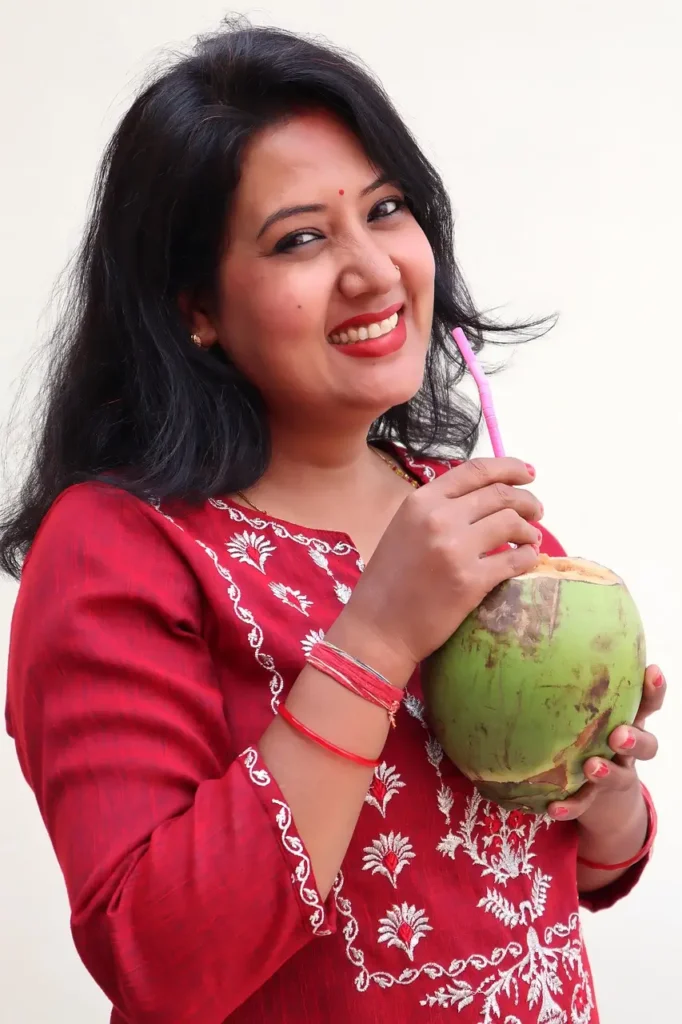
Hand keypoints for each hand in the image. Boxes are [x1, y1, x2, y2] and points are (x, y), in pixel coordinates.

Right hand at [332, 457, 542, 685]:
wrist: (377, 628)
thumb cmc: (389, 580)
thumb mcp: (404, 529)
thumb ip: (437, 509)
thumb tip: (484, 499)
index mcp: (420, 501)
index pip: (475, 470)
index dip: (509, 467)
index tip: (528, 474)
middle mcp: (439, 518)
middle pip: (500, 494)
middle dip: (527, 501)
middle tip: (537, 512)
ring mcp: (456, 549)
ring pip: (512, 523)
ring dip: (529, 530)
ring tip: (531, 539)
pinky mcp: (471, 581)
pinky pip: (516, 559)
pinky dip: (528, 556)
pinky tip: (527, 560)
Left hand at [547, 664, 664, 825]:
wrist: (600, 796)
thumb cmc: (588, 735)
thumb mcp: (589, 711)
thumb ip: (574, 687)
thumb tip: (535, 641)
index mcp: (627, 722)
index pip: (648, 703)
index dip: (654, 689)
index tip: (652, 671)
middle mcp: (626, 750)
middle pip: (646, 745)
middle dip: (636, 738)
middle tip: (619, 734)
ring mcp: (615, 776)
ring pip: (620, 776)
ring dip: (607, 772)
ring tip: (591, 767)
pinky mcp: (595, 799)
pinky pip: (583, 805)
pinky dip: (570, 807)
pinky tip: (552, 808)